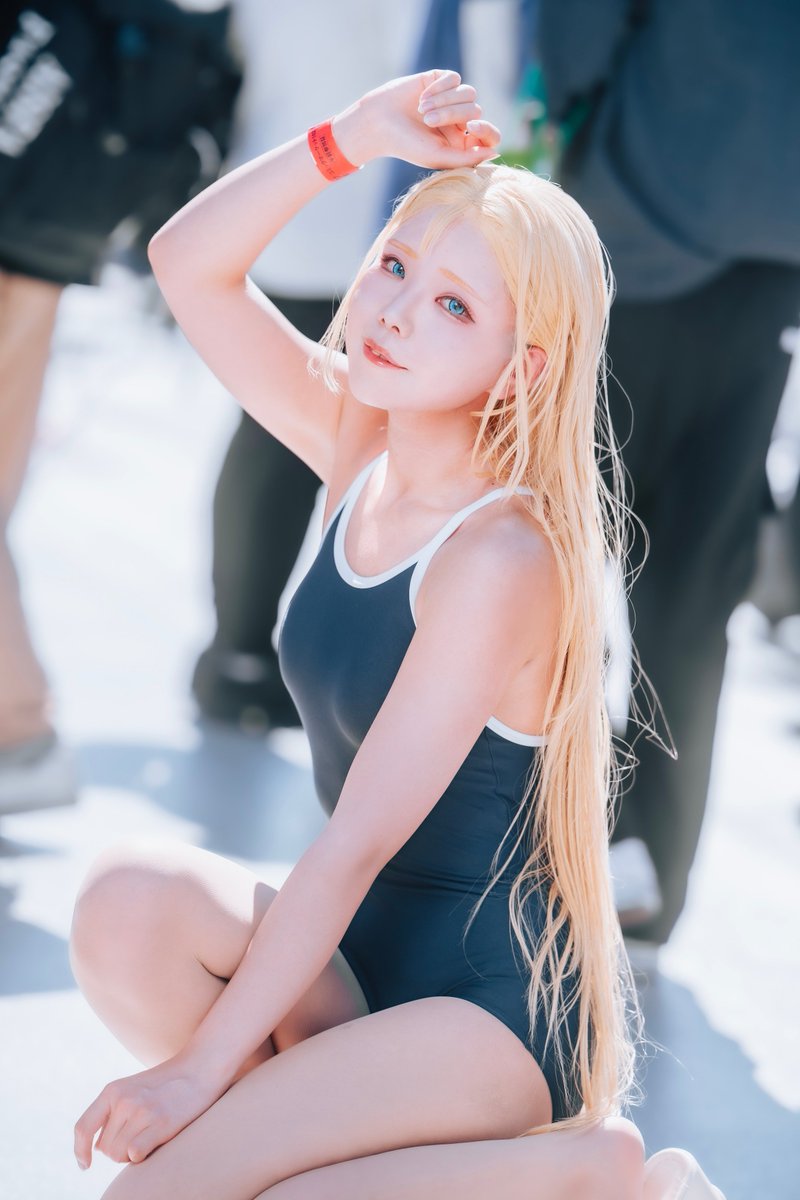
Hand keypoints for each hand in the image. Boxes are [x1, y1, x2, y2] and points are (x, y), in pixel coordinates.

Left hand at [74, 1053, 221, 1168]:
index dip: (79, 1151)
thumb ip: (112, 1113)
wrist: (200, 1067)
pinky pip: (135, 1155)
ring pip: (119, 1155)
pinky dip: (141, 1155)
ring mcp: (141, 1111)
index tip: (84, 1165)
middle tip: (142, 1132)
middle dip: (119, 1149)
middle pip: (105, 1149)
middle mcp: (123, 1100)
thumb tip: (96, 1147)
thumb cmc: (166, 1083)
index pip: (83, 1128)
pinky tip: (155, 1140)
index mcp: (112, 1090)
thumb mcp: (132, 1088)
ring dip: (132, 1153)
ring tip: (150, 1132)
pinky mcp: (160, 1122)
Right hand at [336, 69, 501, 170]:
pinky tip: (422, 96)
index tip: (471, 129)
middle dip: (453, 114)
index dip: (487, 130)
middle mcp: (460, 121)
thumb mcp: (438, 157)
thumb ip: (468, 158)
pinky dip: (439, 87)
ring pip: (468, 93)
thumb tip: (496, 151)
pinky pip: (454, 78)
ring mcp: (451, 100)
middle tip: (428, 121)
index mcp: (462, 142)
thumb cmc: (407, 145)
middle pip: (476, 110)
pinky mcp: (440, 81)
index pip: (490, 135)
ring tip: (422, 110)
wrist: (379, 122)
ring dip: (444, 101)